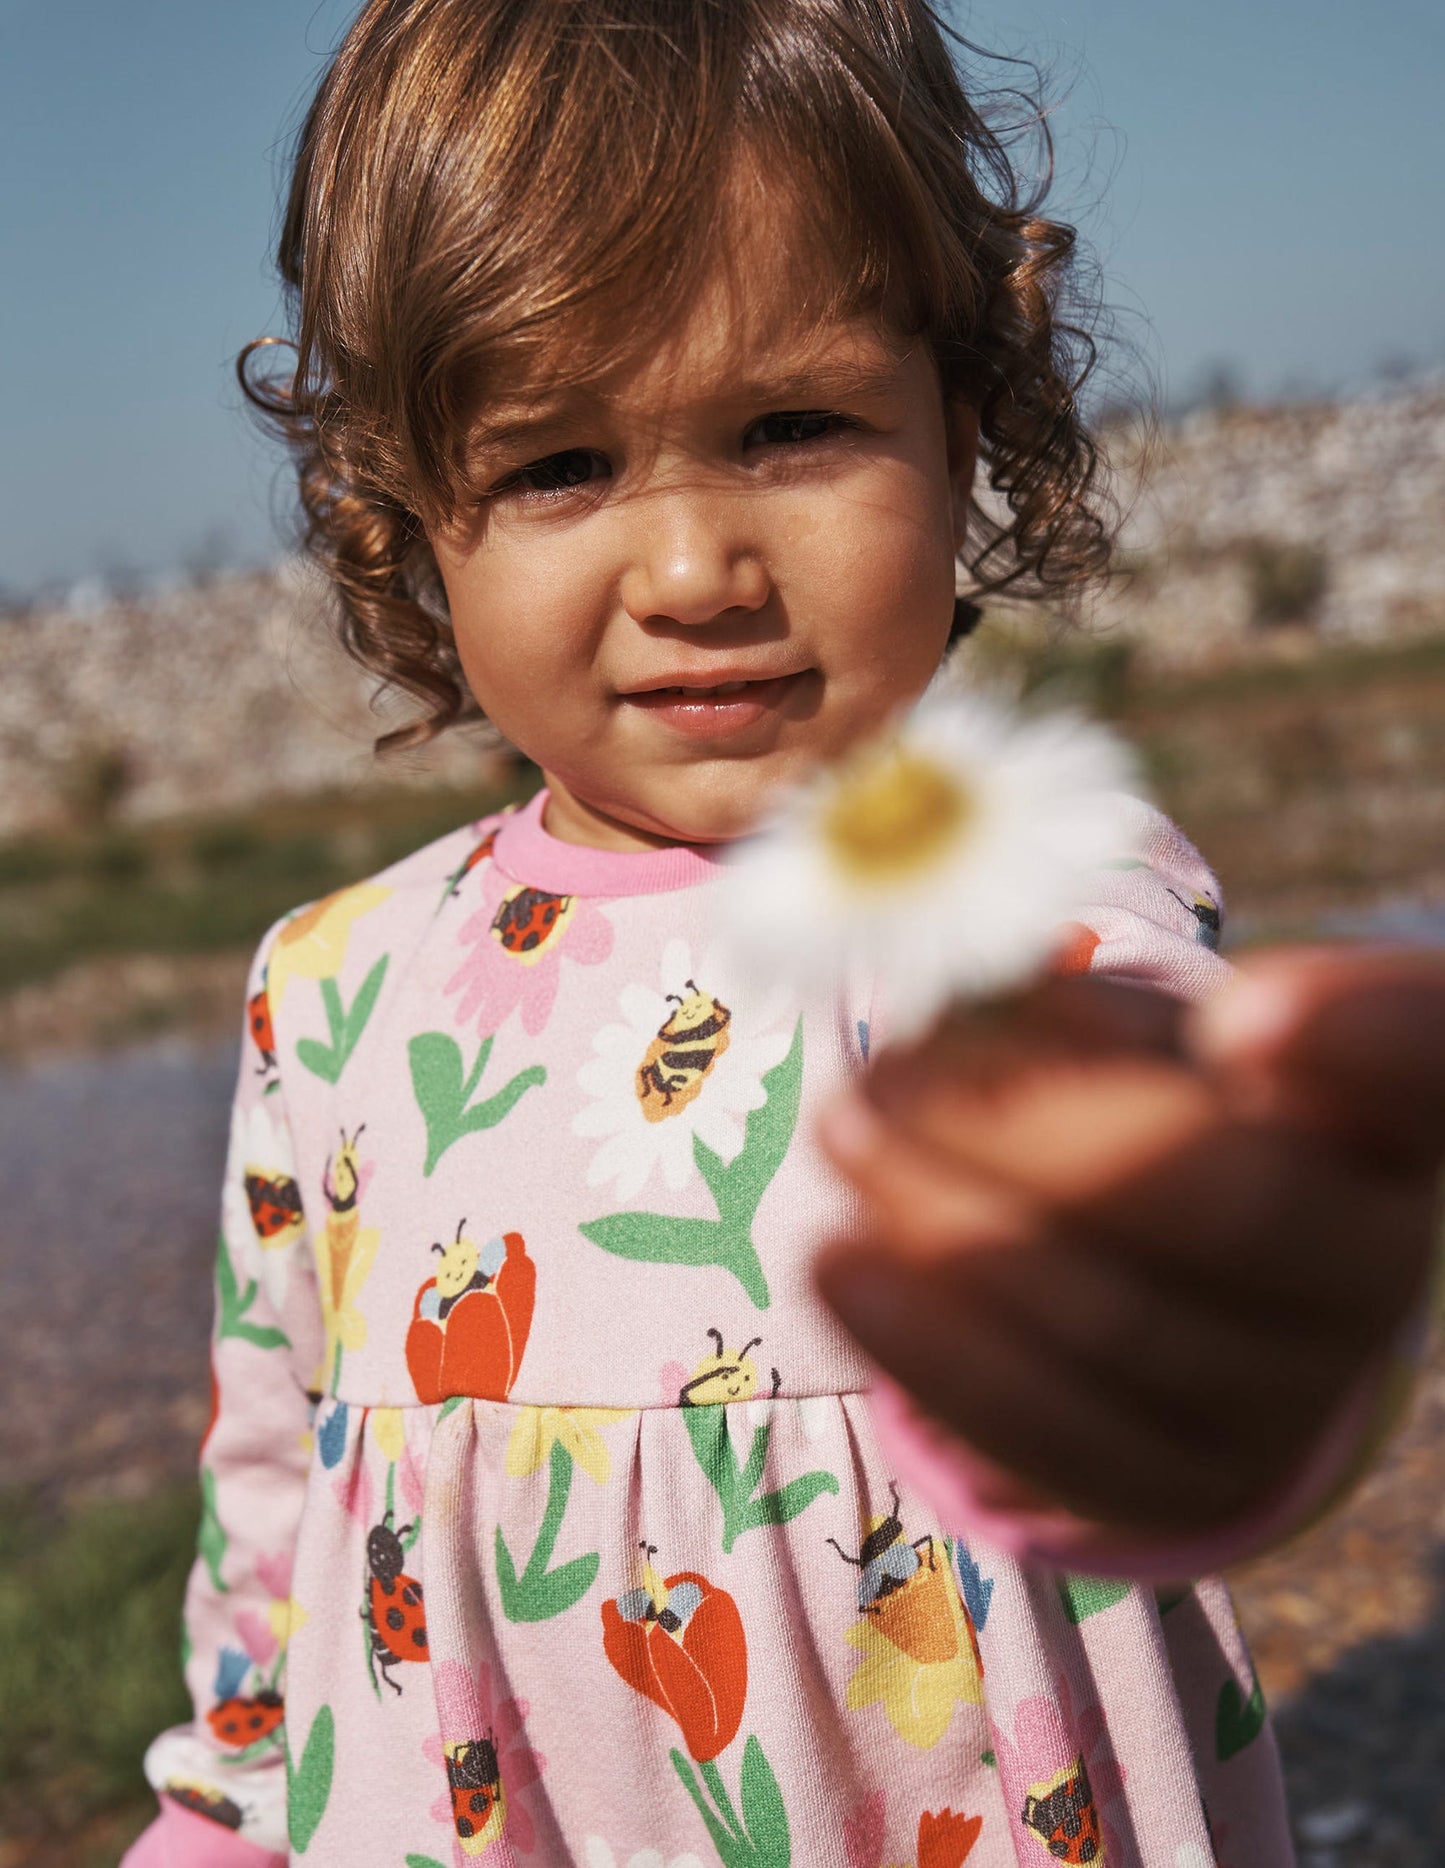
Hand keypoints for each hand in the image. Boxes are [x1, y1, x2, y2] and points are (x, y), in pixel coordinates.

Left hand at [814, 949, 1444, 1541]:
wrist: (1179, 1287)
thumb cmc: (1148, 1108)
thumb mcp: (1128, 1035)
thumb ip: (1078, 1015)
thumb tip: (973, 1025)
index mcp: (1384, 1103)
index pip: (1423, 1054)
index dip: (1352, 1035)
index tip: (1240, 1014)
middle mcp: (1377, 1253)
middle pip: (1222, 1198)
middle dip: (1022, 1129)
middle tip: (879, 1074)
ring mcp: (1296, 1389)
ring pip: (1114, 1321)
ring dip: (942, 1222)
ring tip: (842, 1136)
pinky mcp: (1192, 1481)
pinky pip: (1052, 1431)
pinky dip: (927, 1343)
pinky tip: (841, 1261)